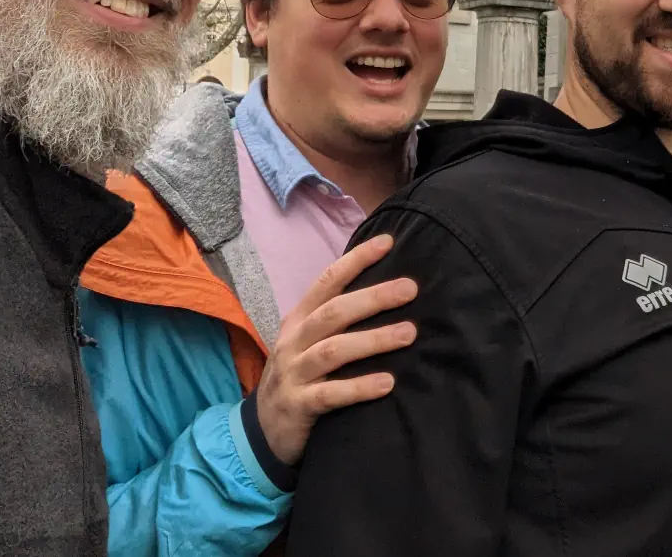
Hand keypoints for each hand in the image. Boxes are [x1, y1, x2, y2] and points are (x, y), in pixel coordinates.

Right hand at [256, 234, 417, 464]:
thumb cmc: (299, 377)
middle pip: (334, 312)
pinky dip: (359, 387)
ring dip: (373, 340)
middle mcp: (294, 341)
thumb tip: (387, 290)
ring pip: (333, 350)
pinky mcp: (297, 406)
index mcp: (299, 320)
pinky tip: (388, 383)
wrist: (261, 431)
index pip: (326, 282)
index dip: (355, 260)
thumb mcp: (308, 342)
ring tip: (409, 333)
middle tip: (410, 288)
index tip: (388, 241)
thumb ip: (337, 319)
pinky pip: (330, 394)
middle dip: (373, 297)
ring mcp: (293, 374)